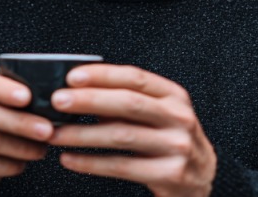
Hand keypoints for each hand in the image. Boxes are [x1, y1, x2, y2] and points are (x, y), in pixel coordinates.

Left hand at [47, 64, 216, 196]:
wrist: (202, 181)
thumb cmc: (169, 142)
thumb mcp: (156, 116)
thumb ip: (124, 103)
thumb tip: (77, 92)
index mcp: (174, 96)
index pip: (135, 77)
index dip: (102, 75)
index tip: (72, 76)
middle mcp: (179, 117)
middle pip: (128, 103)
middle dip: (89, 100)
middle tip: (57, 101)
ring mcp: (178, 147)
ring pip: (122, 136)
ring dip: (82, 134)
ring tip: (55, 134)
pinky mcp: (171, 175)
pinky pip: (122, 167)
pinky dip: (91, 163)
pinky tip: (70, 159)